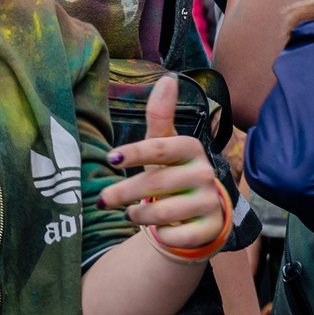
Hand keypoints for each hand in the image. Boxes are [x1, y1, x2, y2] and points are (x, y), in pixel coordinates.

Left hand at [101, 77, 226, 252]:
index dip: (134, 152)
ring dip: (139, 216)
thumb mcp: (163, 144)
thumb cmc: (172, 172)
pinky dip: (163, 235)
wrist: (198, 212)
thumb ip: (161, 115)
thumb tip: (168, 78)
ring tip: (129, 215)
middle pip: (157, 183)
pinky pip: (180, 236)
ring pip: (165, 212)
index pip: (161, 147)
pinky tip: (157, 231)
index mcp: (191, 149)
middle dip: (123, 192)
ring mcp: (211, 202)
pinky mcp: (212, 228)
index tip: (110, 158)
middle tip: (101, 199)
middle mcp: (206, 174)